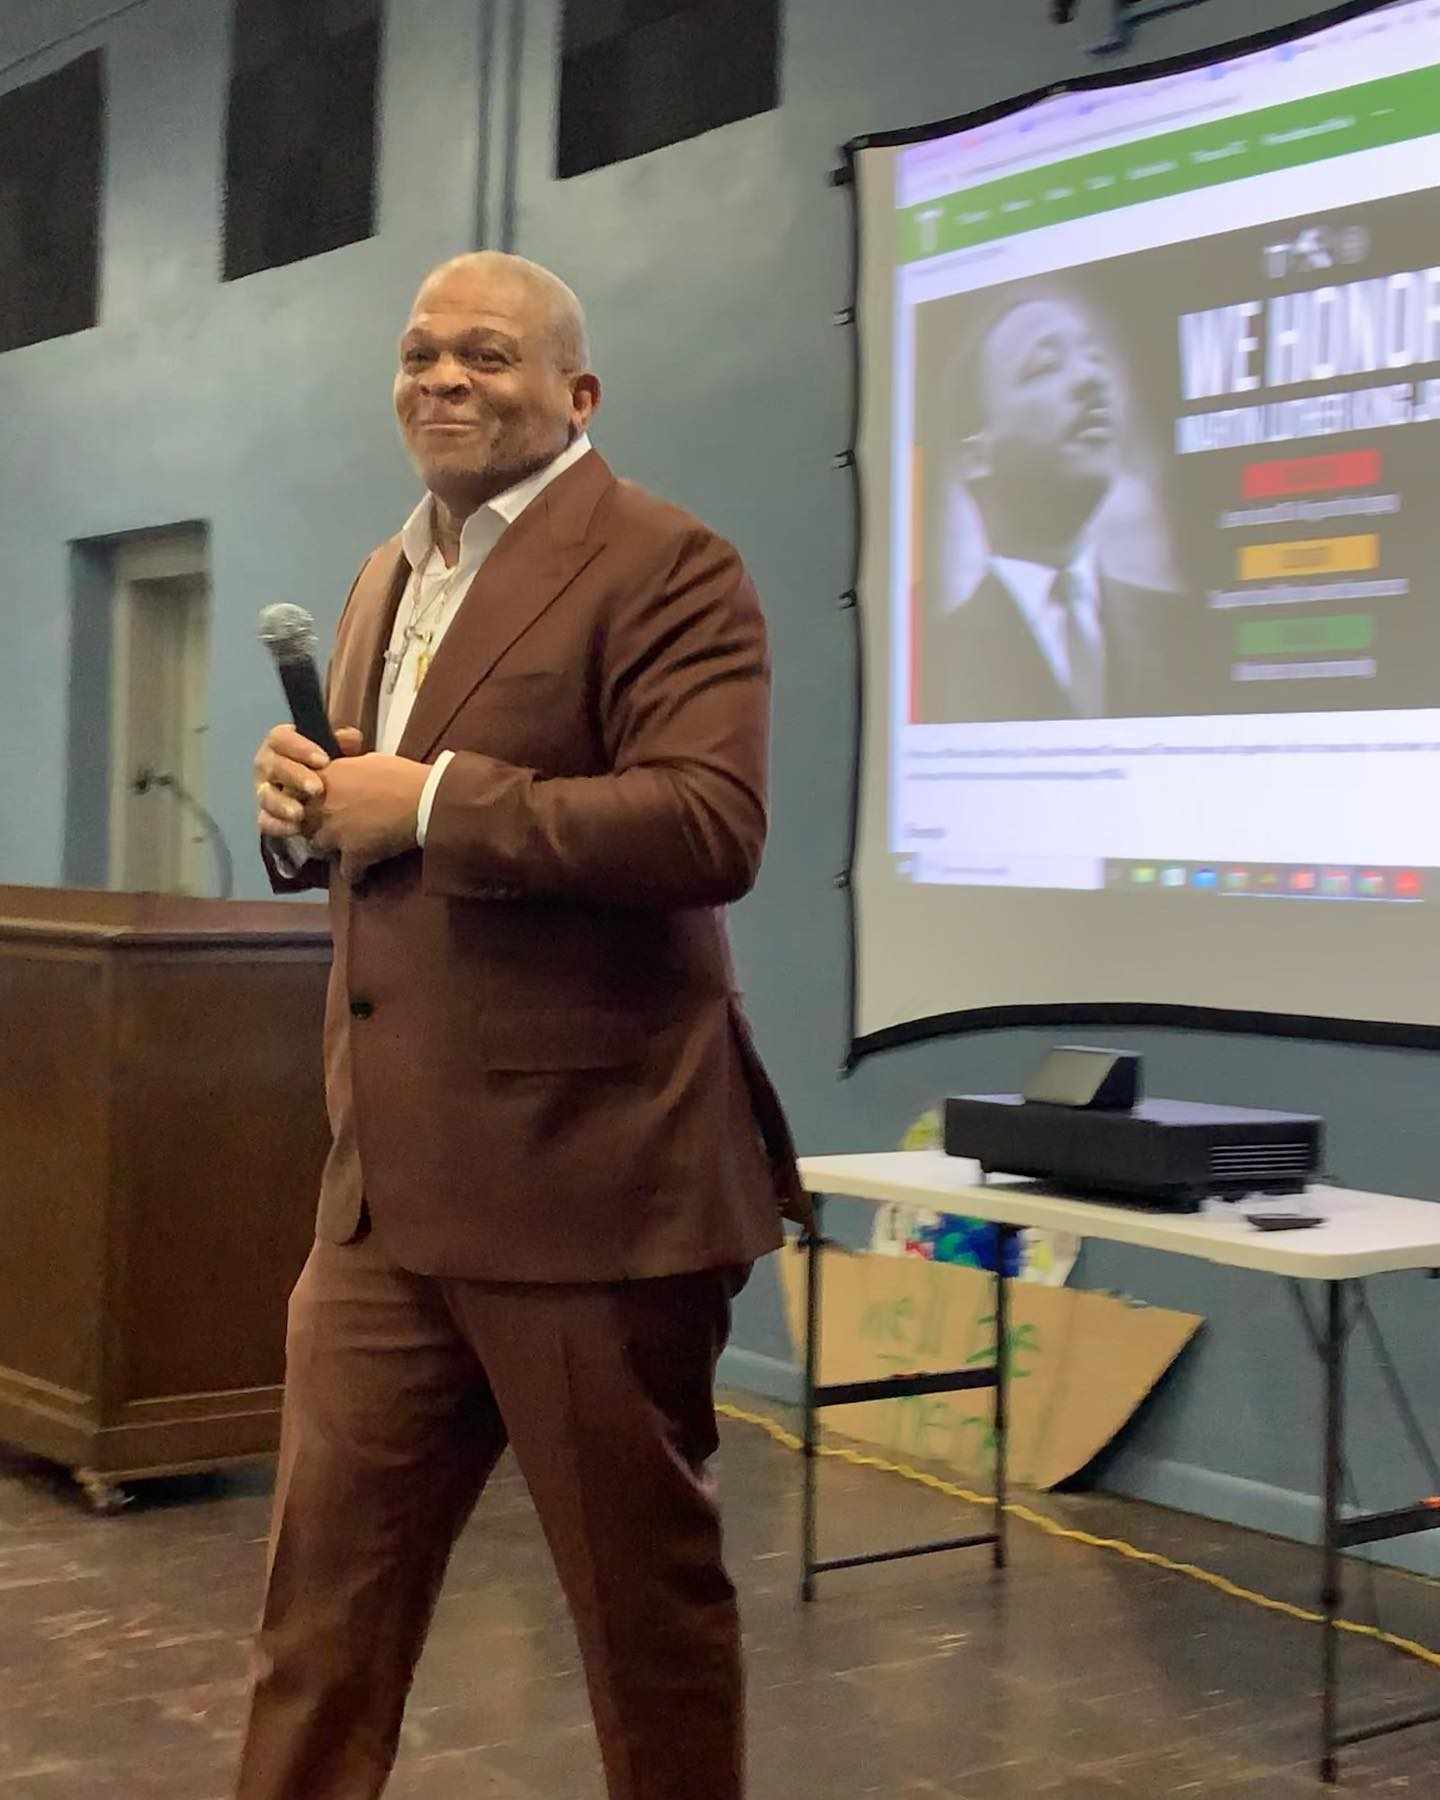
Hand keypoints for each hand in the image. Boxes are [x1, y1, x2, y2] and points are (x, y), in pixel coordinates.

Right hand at [254, 724, 362, 841]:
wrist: (328, 791)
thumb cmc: (330, 763)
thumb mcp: (338, 748)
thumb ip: (344, 740)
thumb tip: (351, 738)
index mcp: (281, 743)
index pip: (280, 738)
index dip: (299, 748)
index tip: (323, 761)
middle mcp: (268, 765)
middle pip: (272, 766)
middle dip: (294, 777)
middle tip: (317, 789)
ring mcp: (264, 790)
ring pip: (265, 795)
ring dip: (282, 804)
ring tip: (300, 813)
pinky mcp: (267, 814)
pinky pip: (265, 821)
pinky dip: (278, 826)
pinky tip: (295, 828)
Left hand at [308, 751, 430, 882]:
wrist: (424, 797)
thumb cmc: (401, 774)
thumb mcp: (366, 760)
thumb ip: (346, 770)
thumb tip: (345, 774)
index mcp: (324, 779)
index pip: (294, 794)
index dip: (305, 802)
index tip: (316, 806)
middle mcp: (322, 807)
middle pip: (302, 823)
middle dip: (313, 826)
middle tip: (330, 828)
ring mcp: (335, 833)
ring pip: (318, 848)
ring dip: (331, 849)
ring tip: (346, 849)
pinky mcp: (354, 855)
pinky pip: (348, 873)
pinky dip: (356, 874)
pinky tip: (363, 873)